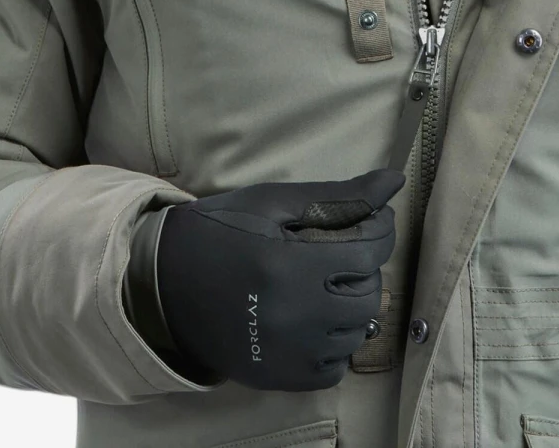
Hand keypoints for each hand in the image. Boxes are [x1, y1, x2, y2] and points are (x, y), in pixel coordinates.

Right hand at [140, 166, 404, 391]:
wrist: (164, 286)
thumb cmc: (221, 232)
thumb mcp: (273, 202)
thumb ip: (338, 196)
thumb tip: (394, 180)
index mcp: (290, 265)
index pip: (370, 250)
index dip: (379, 228)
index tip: (371, 219)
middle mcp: (293, 316)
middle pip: (369, 293)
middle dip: (364, 266)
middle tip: (340, 249)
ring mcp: (288, 354)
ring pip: (356, 331)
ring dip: (351, 303)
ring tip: (324, 282)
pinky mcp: (281, 378)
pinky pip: (335, 366)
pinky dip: (334, 341)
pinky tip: (312, 316)